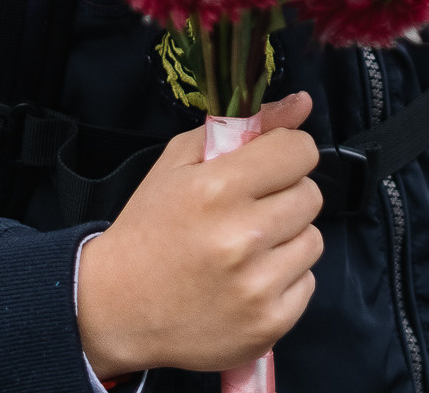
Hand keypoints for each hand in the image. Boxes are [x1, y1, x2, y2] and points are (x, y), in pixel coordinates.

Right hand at [77, 91, 323, 378]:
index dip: (286, 154)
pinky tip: (247, 281)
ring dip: (287, 240)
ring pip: (313, 240)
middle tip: (249, 210)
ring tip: (246, 249)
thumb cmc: (148, 229)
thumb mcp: (179, 164)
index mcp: (217, 189)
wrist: (114, 309)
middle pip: (311, 195)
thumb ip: (243, 128)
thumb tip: (302, 103)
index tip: (268, 166)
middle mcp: (242, 237)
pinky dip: (284, 280)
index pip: (299, 151)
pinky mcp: (269, 325)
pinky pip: (308, 283)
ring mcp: (258, 286)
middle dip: (285, 196)